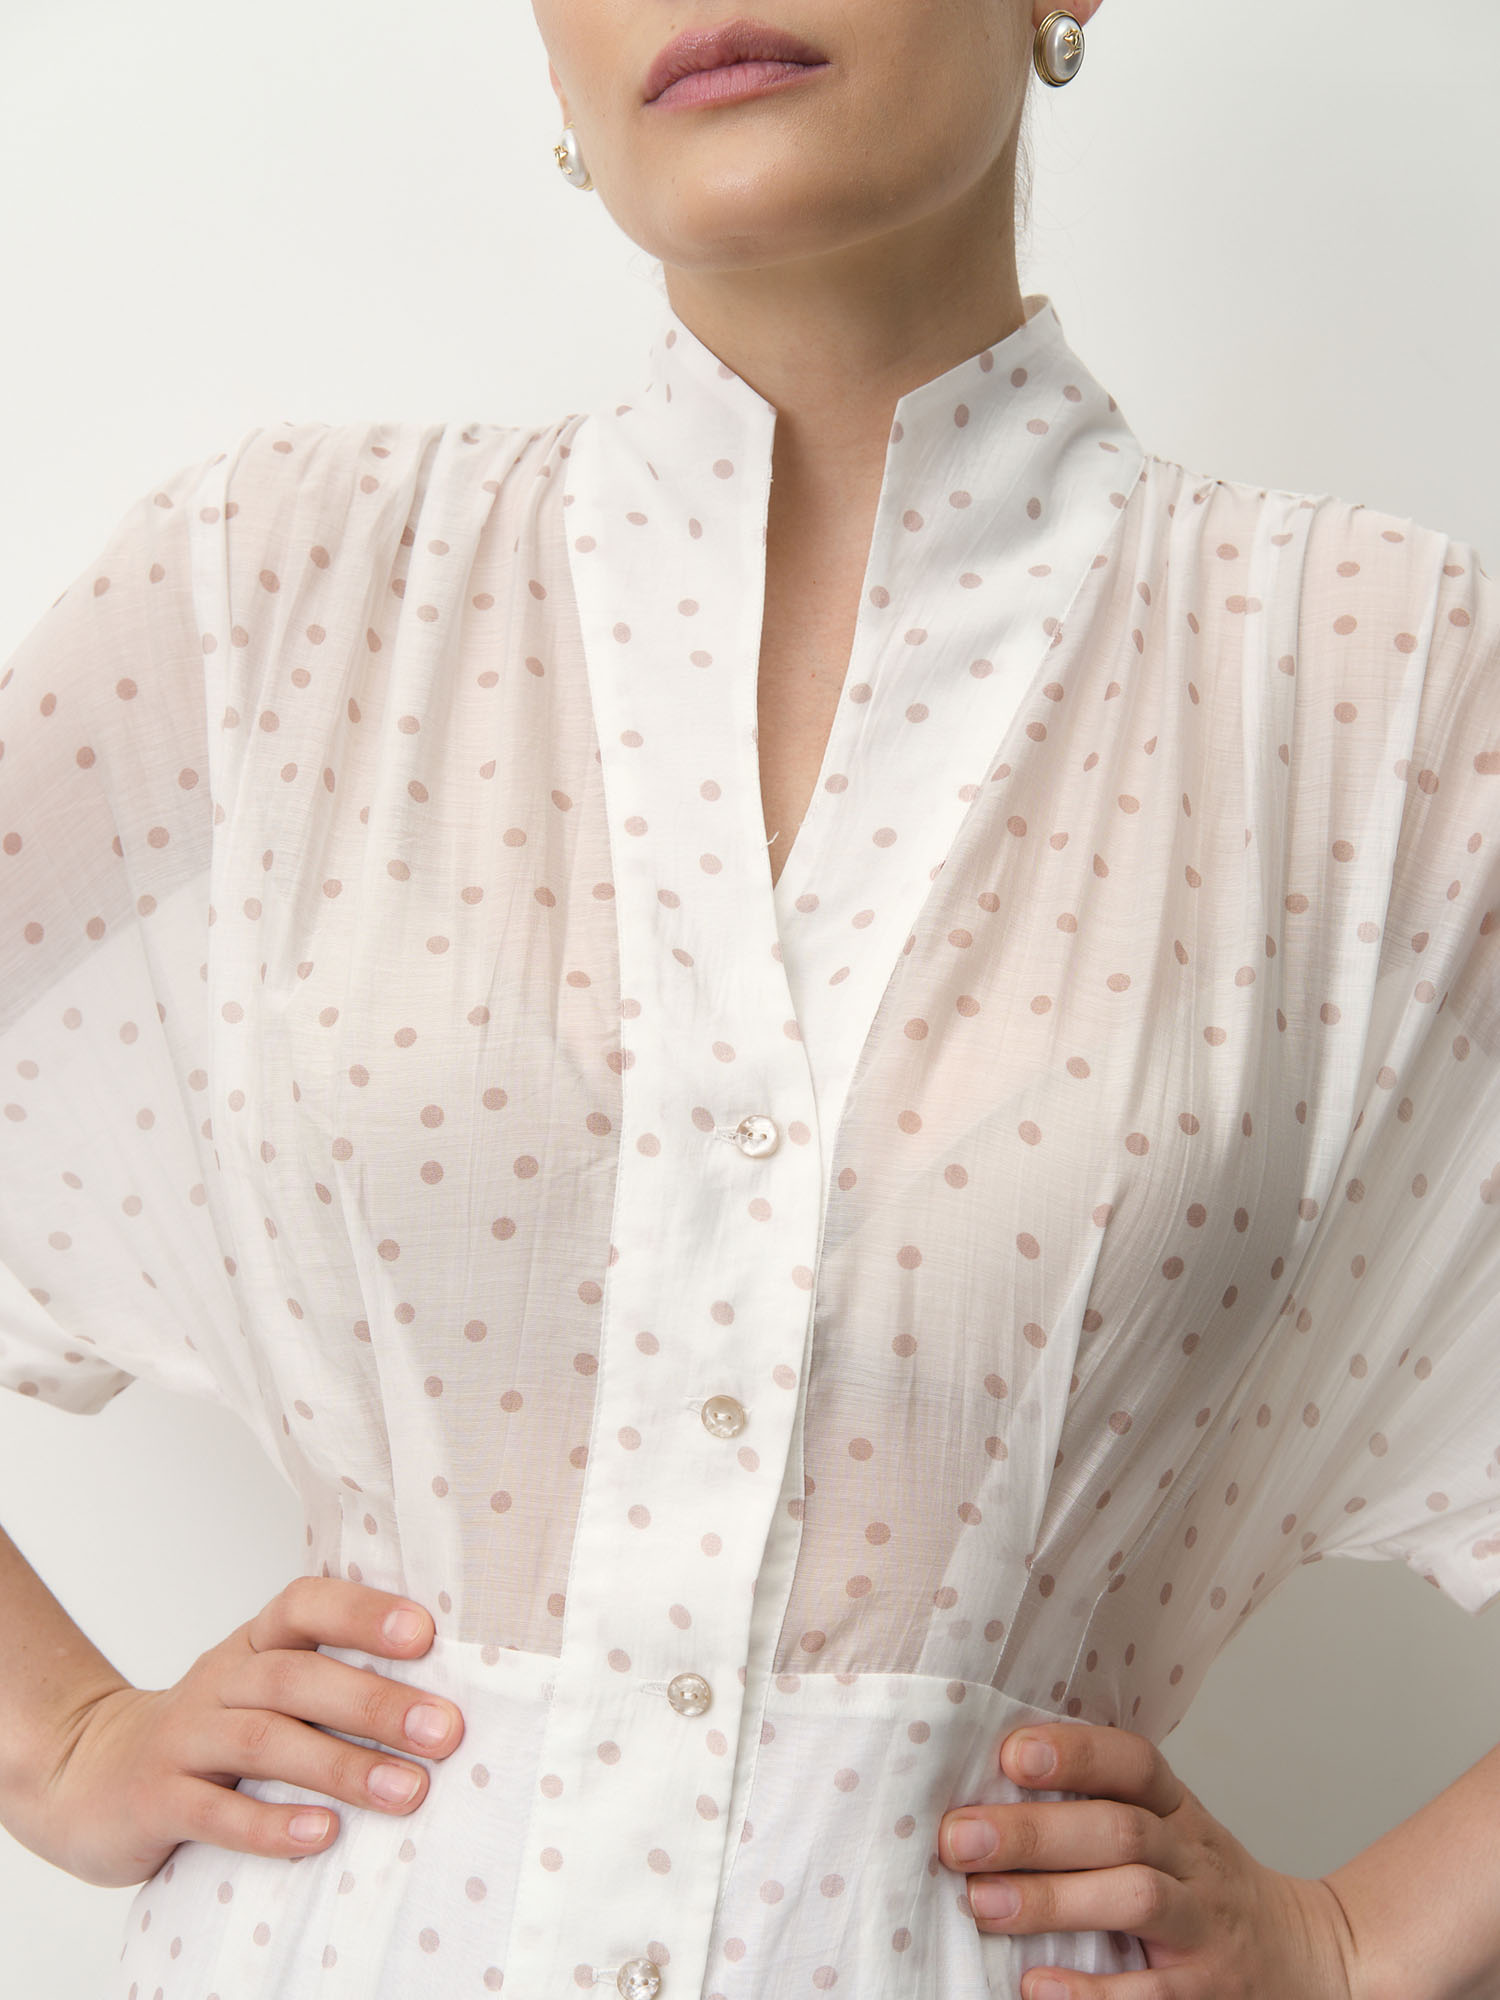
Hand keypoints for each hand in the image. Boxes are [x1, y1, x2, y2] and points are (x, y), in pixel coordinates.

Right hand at [7, 1576, 464, 1887]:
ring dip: (341, 1766)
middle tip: (445, 1730)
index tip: (425, 1633)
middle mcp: (219, 1680)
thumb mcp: (263, 1688)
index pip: (305, 1604)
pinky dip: (270, 1825)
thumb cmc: (212, 1729)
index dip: (362, 1612)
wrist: (88, 1773)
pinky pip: (213, 1812)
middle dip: (376, 1702)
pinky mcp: (155, 1801)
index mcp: (254, 1644)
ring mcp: (183, 1738)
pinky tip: (323, 1835)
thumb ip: (334, 1682)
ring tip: (408, 1791)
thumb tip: (444, 1700)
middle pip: (297, 1679)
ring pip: (264, 1743)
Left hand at [938, 1722, 1358, 1998]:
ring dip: (1054, 1899)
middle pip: (1121, 1831)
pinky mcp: (1204, 1996)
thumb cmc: (1202, 1891)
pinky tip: (1036, 1984)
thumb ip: (1100, 1809)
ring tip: (983, 1903)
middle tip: (959, 1839)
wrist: (1306, 1962)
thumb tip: (984, 1794)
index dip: (1077, 1752)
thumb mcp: (1171, 1834)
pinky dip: (1090, 1992)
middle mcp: (1195, 1860)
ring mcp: (1204, 1927)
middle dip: (1035, 1832)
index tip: (1011, 1753)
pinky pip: (1149, 1994)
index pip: (1136, 1763)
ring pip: (1136, 1898)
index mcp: (1179, 1812)